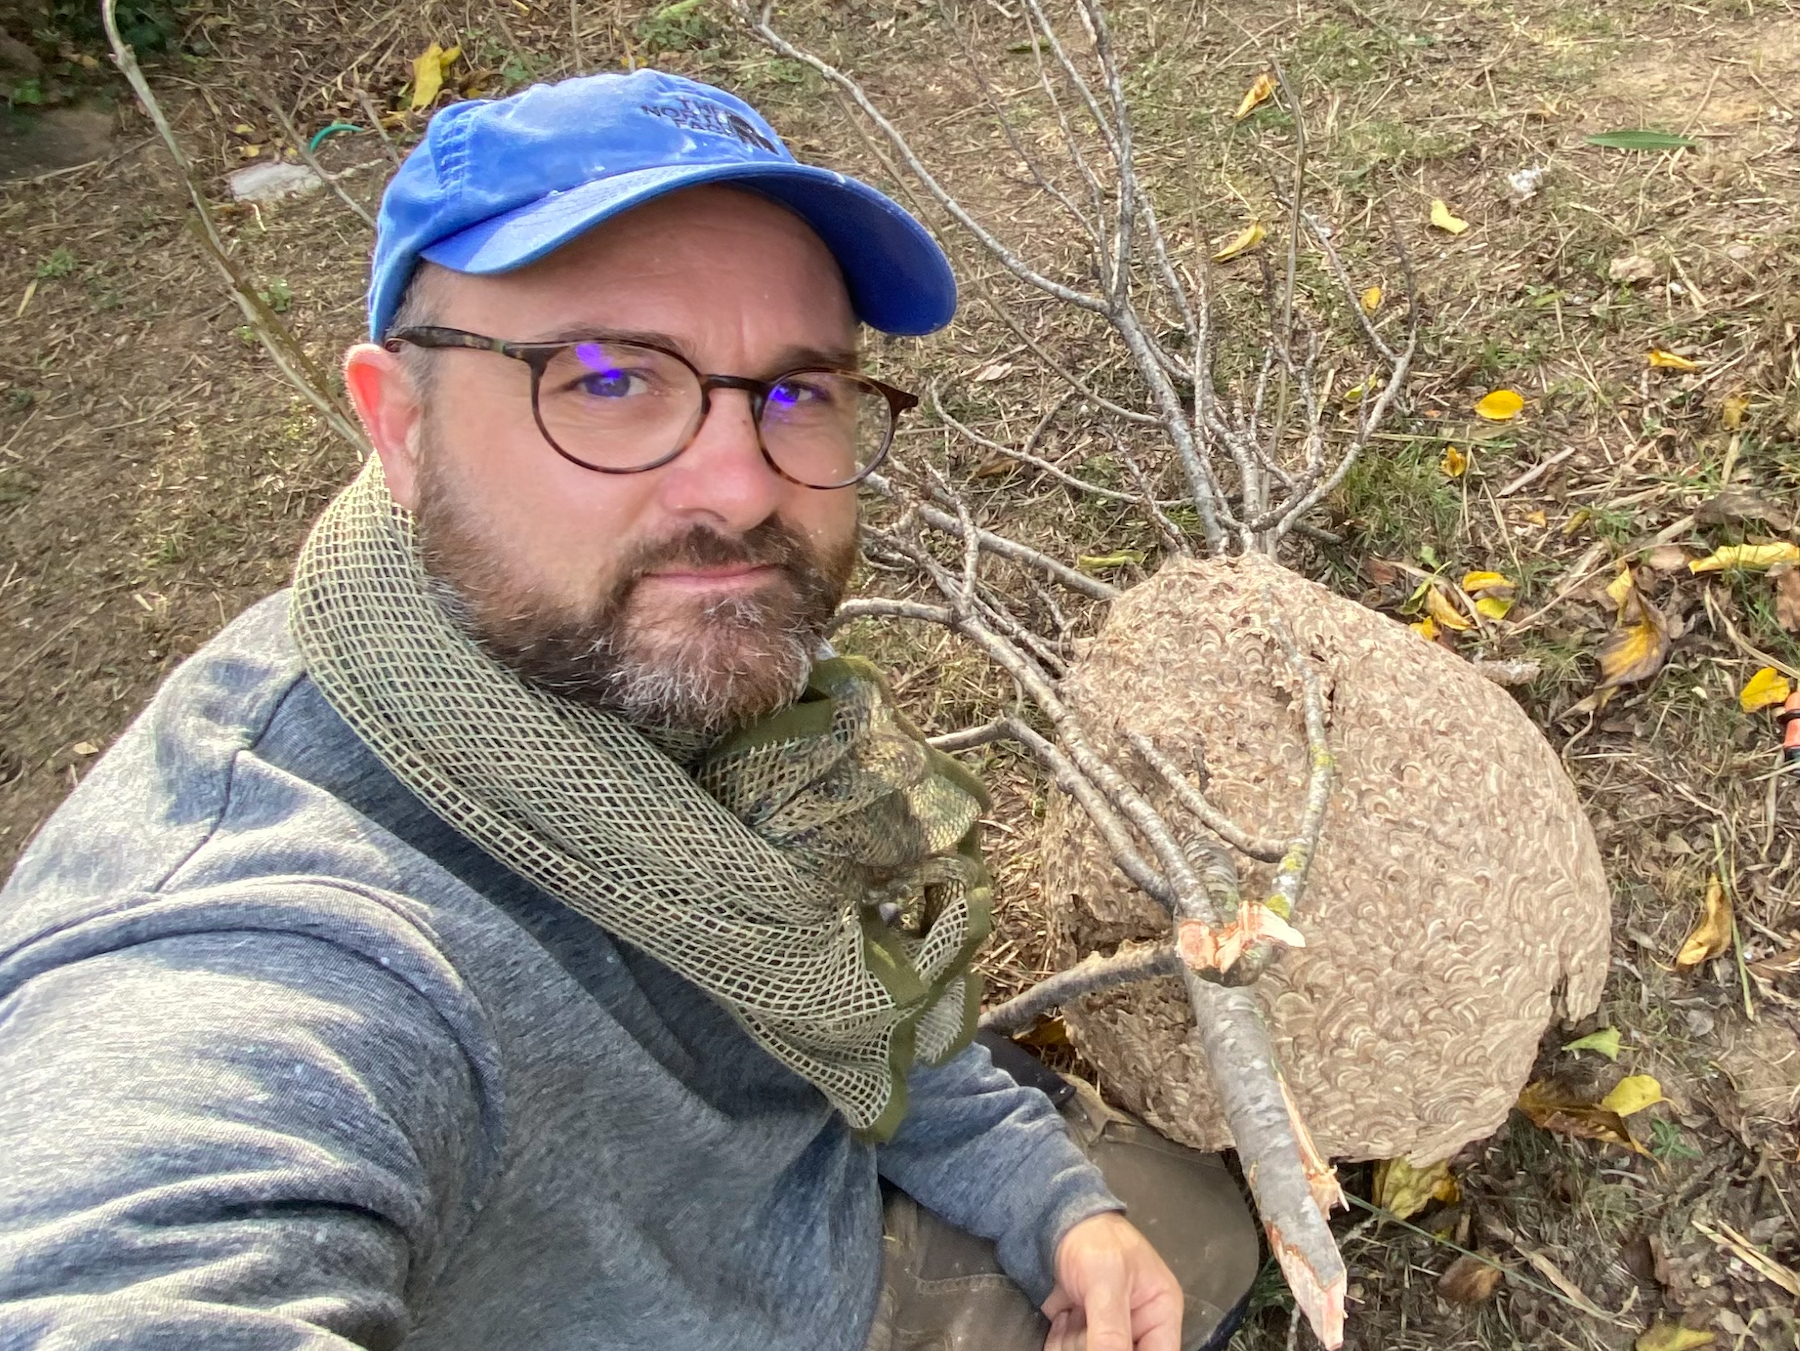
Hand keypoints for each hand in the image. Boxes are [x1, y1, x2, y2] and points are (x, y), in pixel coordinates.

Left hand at [1042, 1211, 1181, 1350]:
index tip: (1106, 1347)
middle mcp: (1138, 1326)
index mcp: (1160, 1312)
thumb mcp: (1107, 1280)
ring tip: (1069, 1312)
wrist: (1054, 1221)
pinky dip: (1060, 1342)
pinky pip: (1070, 1350)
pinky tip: (1061, 1315)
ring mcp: (1109, 1331)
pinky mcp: (1083, 1331)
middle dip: (1095, 1347)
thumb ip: (1111, 1329)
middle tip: (1083, 1322)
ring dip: (1074, 1344)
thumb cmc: (1094, 1240)